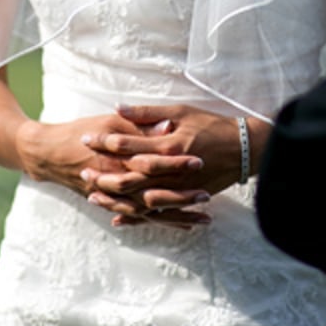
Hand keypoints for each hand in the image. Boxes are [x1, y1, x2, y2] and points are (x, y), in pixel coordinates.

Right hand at [15, 112, 196, 205]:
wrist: (50, 154)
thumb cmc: (81, 132)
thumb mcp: (111, 123)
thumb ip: (139, 125)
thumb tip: (168, 126)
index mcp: (119, 159)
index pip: (153, 163)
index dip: (176, 163)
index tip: (200, 161)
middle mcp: (117, 182)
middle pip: (155, 193)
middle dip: (182, 196)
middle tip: (208, 195)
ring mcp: (114, 197)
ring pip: (150, 212)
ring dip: (176, 215)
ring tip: (204, 218)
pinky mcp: (112, 204)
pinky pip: (139, 218)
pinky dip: (160, 222)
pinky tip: (182, 225)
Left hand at [79, 104, 253, 225]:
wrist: (243, 150)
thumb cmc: (211, 125)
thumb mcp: (180, 111)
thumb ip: (148, 112)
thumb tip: (118, 106)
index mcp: (167, 145)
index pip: (128, 144)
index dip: (104, 141)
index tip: (85, 138)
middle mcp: (170, 170)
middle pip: (129, 176)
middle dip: (103, 175)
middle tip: (82, 172)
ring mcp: (177, 189)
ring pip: (138, 199)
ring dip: (114, 199)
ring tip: (92, 196)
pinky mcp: (183, 200)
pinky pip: (156, 214)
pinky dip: (136, 217)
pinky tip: (118, 218)